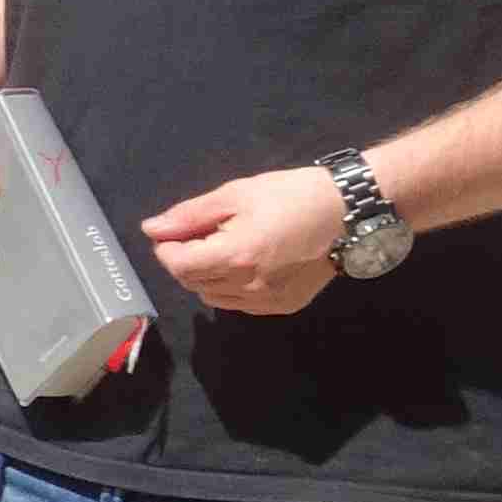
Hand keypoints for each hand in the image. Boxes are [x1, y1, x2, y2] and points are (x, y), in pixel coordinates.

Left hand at [147, 165, 345, 317]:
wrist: (349, 213)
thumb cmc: (293, 196)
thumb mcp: (237, 195)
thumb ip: (190, 215)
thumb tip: (151, 229)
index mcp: (235, 256)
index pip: (176, 265)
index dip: (167, 248)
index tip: (176, 231)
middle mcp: (248, 287)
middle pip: (191, 282)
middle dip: (185, 259)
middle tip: (203, 233)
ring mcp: (267, 301)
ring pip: (211, 296)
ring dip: (206, 275)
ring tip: (227, 245)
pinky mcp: (283, 307)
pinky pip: (238, 303)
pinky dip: (230, 286)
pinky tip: (246, 263)